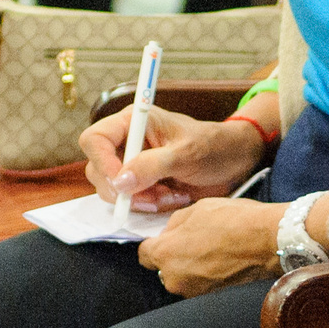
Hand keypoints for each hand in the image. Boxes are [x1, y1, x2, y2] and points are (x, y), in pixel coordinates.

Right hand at [81, 106, 262, 211]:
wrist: (233, 162)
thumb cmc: (214, 147)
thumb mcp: (187, 154)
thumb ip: (152, 165)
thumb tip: (120, 182)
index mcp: (134, 122)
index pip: (94, 138)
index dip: (101, 162)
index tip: (122, 183)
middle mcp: (127, 141)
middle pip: (97, 169)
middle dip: (124, 189)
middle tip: (154, 196)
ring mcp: (132, 163)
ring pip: (112, 190)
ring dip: (140, 199)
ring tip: (170, 195)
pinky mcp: (140, 183)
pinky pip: (129, 201)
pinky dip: (148, 205)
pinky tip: (172, 198)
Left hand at [138, 197, 281, 296]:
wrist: (267, 240)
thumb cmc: (233, 222)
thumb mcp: (195, 209)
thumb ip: (174, 223)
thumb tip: (168, 232)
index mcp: (164, 254)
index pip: (144, 254)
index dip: (153, 243)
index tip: (164, 237)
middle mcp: (174, 278)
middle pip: (162, 267)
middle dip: (172, 254)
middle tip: (192, 238)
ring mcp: (193, 290)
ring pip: (181, 276)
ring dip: (189, 265)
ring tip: (209, 247)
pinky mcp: (211, 295)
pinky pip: (198, 282)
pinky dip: (204, 272)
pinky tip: (219, 257)